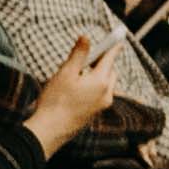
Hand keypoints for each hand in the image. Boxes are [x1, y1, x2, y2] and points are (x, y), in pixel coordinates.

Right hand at [23, 32, 122, 149]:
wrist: (50, 131)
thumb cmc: (55, 101)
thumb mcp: (65, 73)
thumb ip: (78, 55)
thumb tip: (86, 38)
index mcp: (100, 81)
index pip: (110, 59)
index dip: (112, 47)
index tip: (117, 39)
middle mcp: (106, 93)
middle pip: (110, 72)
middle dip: (103, 62)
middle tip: (90, 56)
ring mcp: (102, 105)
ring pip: (106, 84)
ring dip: (98, 75)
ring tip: (80, 73)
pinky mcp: (96, 113)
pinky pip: (100, 95)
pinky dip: (94, 87)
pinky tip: (78, 89)